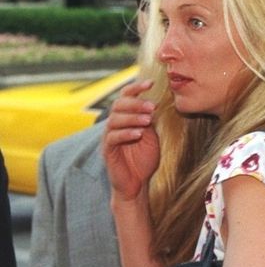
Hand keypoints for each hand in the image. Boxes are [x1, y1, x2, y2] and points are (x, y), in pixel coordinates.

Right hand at [104, 79, 159, 200]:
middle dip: (135, 103)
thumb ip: (149, 120)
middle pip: (118, 105)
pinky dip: (126, 133)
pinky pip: (112, 138)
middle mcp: (114, 125)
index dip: (136, 88)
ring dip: (132, 117)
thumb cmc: (144, 158)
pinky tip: (138, 134)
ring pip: (114, 120)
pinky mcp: (107, 151)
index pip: (126, 96)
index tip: (151, 83)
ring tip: (147, 120)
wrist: (137, 184)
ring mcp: (109, 138)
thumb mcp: (151, 135)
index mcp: (125, 118)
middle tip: (152, 107)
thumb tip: (155, 102)